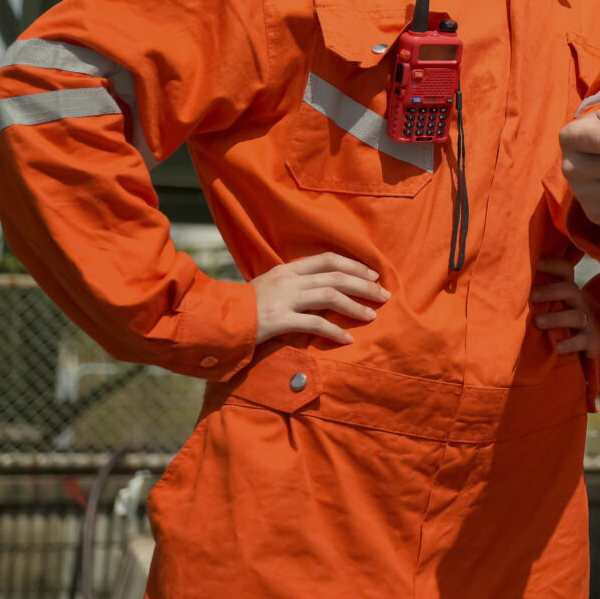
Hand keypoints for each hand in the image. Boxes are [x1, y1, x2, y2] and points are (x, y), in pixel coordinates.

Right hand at [253, 252, 387, 345]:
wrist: (216, 319)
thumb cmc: (246, 306)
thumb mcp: (271, 286)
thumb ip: (295, 284)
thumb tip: (324, 287)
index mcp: (288, 269)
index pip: (328, 260)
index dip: (354, 265)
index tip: (373, 275)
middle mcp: (289, 280)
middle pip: (336, 277)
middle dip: (364, 286)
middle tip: (383, 295)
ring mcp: (284, 299)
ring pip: (330, 296)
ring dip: (355, 306)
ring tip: (372, 315)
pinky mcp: (279, 320)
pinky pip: (315, 323)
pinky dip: (335, 331)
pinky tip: (347, 338)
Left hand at [530, 255, 599, 358]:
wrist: (590, 343)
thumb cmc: (561, 321)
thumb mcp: (553, 305)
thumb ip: (536, 296)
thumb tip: (503, 287)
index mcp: (568, 291)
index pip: (564, 270)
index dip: (551, 264)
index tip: (532, 262)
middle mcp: (579, 302)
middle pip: (570, 289)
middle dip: (551, 290)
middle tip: (531, 295)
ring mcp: (587, 321)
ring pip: (576, 315)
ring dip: (557, 318)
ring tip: (538, 322)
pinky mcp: (591, 340)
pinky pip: (582, 340)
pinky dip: (569, 343)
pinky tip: (556, 348)